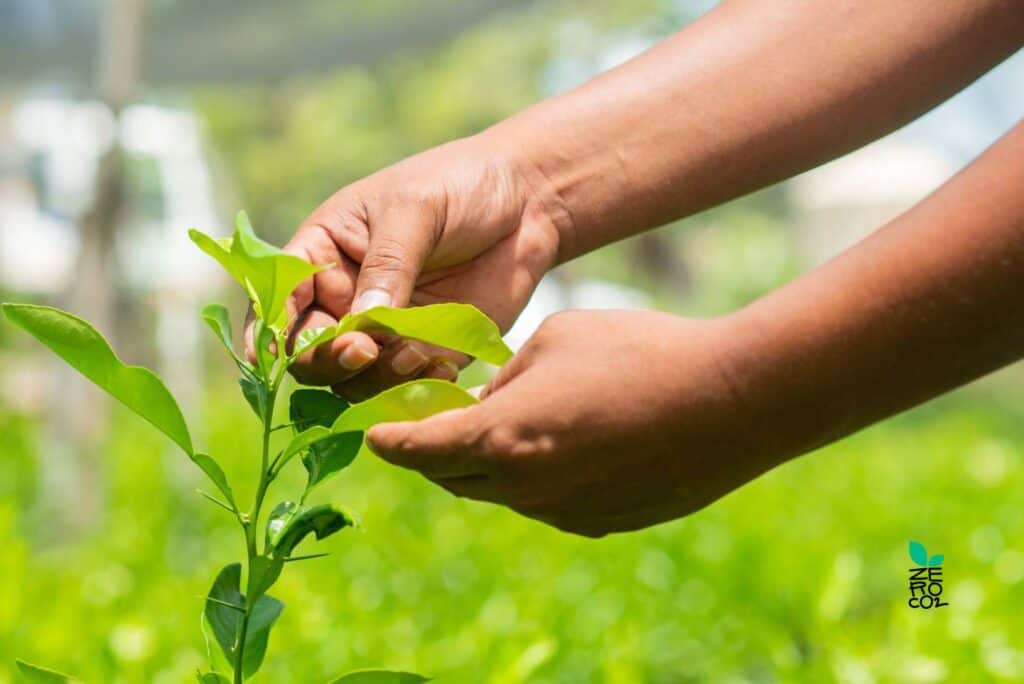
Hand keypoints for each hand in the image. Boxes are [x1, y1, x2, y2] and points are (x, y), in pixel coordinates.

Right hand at [246, 132, 568, 400]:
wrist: (529, 201)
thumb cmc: (460, 185)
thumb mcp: (415, 210)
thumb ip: (387, 265)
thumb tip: (362, 324)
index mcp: (324, 252)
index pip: (279, 298)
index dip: (268, 331)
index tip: (269, 356)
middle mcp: (345, 298)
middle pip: (310, 352)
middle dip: (327, 359)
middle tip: (364, 350)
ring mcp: (385, 330)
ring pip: (354, 378)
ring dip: (375, 377)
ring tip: (415, 355)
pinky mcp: (426, 350)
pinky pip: (406, 384)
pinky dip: (417, 386)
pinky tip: (443, 367)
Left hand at [366, 309, 778, 536]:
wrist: (732, 401)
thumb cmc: (639, 351)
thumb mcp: (556, 336)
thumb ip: (509, 373)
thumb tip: (495, 399)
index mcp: (502, 438)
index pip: (421, 451)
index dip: (392, 443)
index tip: (375, 437)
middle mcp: (525, 489)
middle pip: (455, 479)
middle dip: (436, 454)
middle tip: (436, 424)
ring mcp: (566, 513)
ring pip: (505, 492)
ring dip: (491, 464)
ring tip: (508, 425)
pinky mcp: (603, 522)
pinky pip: (550, 501)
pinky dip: (538, 476)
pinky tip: (566, 442)